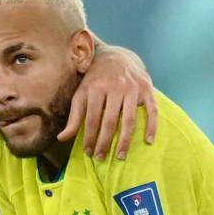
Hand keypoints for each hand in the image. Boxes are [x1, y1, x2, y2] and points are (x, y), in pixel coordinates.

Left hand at [64, 44, 157, 158]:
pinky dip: (151, 126)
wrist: (117, 56)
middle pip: (110, 121)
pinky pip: (152, 110)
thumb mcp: (82, 93)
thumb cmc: (96, 79)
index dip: (90, 137)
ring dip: (125, 140)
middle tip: (102, 158)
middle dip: (105, 142)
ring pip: (129, 119)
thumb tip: (62, 138)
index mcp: (96, 88)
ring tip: (120, 155)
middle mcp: (115, 87)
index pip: (92, 119)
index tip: (89, 152)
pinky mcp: (147, 88)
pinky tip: (148, 141)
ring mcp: (132, 88)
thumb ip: (74, 116)